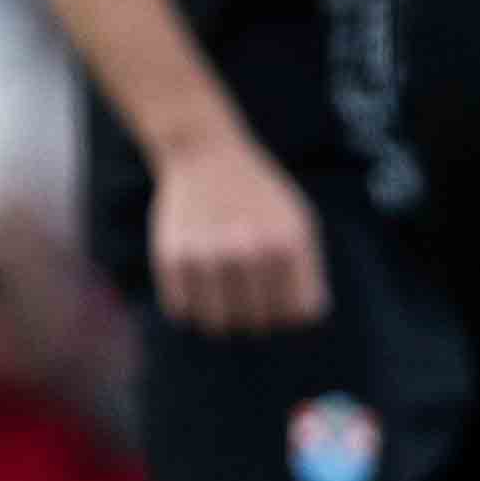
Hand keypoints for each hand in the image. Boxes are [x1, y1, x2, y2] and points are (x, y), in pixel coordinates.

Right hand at [149, 133, 327, 333]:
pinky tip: (197, 283)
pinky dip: (190, 305)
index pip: (300, 313)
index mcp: (288, 244)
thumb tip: (301, 321)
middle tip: (249, 293)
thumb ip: (307, 272)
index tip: (283, 298)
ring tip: (222, 293)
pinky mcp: (172, 259)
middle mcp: (249, 252)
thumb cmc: (259, 196)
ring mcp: (208, 257)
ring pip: (218, 324)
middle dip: (257, 314)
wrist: (206, 156)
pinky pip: (182, 312)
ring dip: (222, 315)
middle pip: (260, 323)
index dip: (293, 311)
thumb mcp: (298, 222)